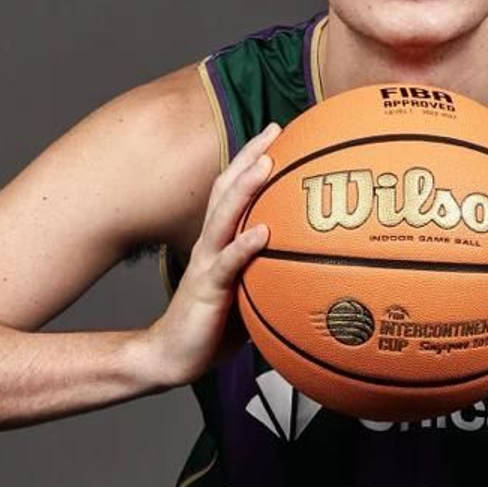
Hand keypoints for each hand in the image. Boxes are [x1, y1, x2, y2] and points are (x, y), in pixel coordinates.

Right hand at [141, 123, 278, 387]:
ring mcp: (207, 265)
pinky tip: (263, 232)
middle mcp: (210, 245)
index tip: (278, 134)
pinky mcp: (207, 290)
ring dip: (246, 188)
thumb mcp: (247, 295)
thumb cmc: (212, 328)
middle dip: (250, 156)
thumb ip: (271, 276)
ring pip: (224, 217)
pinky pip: (228, 264)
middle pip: (227, 189)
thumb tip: (314, 269)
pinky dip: (244, 245)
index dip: (251, 160)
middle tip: (275, 129)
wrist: (173, 357)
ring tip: (267, 164)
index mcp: (219, 243)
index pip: (233, 191)